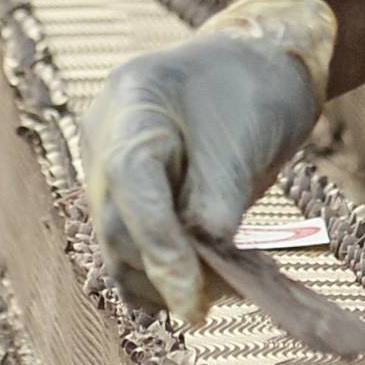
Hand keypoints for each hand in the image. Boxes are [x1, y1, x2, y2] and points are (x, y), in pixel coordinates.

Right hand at [81, 0, 336, 325]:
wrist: (257, 63)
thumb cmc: (258, 89)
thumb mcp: (248, 140)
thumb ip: (219, 202)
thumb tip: (196, 270)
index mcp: (134, 97)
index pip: (130, 181)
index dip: (158, 247)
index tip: (193, 301)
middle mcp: (105, 132)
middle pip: (118, 222)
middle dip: (166, 272)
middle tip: (221, 300)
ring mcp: (105, 164)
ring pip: (118, 246)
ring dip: (163, 282)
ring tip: (223, 291)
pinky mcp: (122, 194)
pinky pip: (129, 246)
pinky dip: (162, 273)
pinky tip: (205, 284)